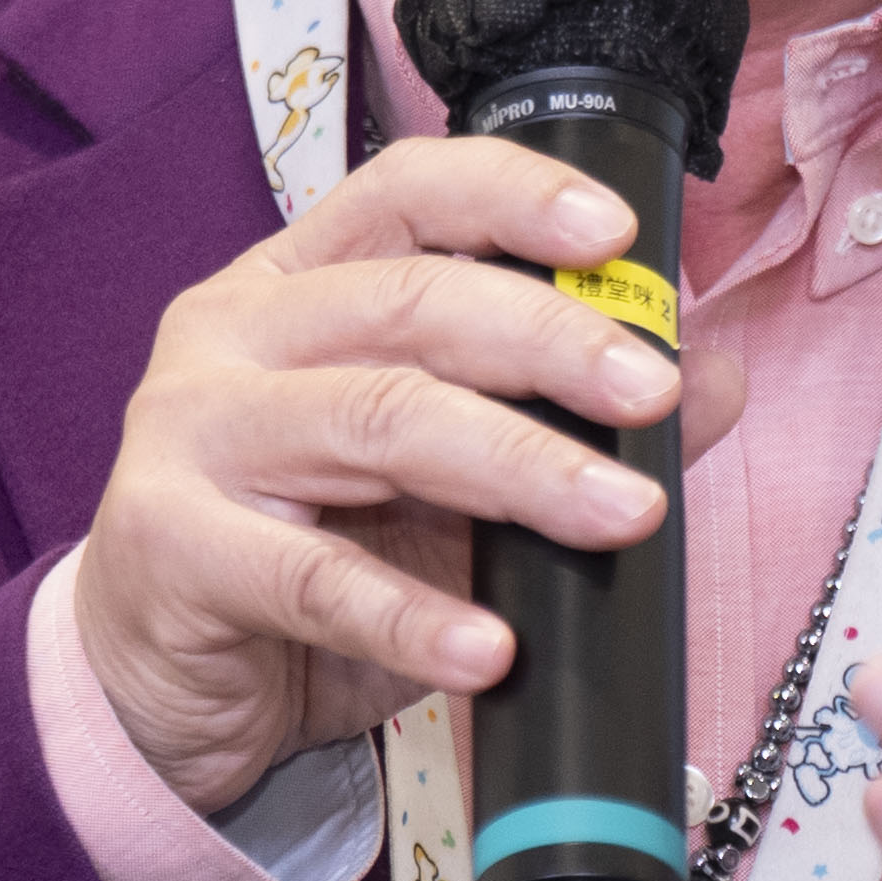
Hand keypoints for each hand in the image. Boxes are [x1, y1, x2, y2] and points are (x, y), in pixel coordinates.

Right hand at [77, 136, 745, 812]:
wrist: (166, 687)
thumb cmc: (306, 554)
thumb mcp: (445, 483)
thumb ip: (563, 419)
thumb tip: (715, 377)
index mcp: (295, 282)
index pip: (404, 192)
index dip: (511, 196)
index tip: (616, 234)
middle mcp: (230, 332)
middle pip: (408, 302)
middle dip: (551, 341)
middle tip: (652, 395)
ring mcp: (188, 434)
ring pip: (375, 420)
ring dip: (517, 467)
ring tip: (622, 516)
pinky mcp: (169, 546)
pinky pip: (311, 577)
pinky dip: (413, 615)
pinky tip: (490, 648)